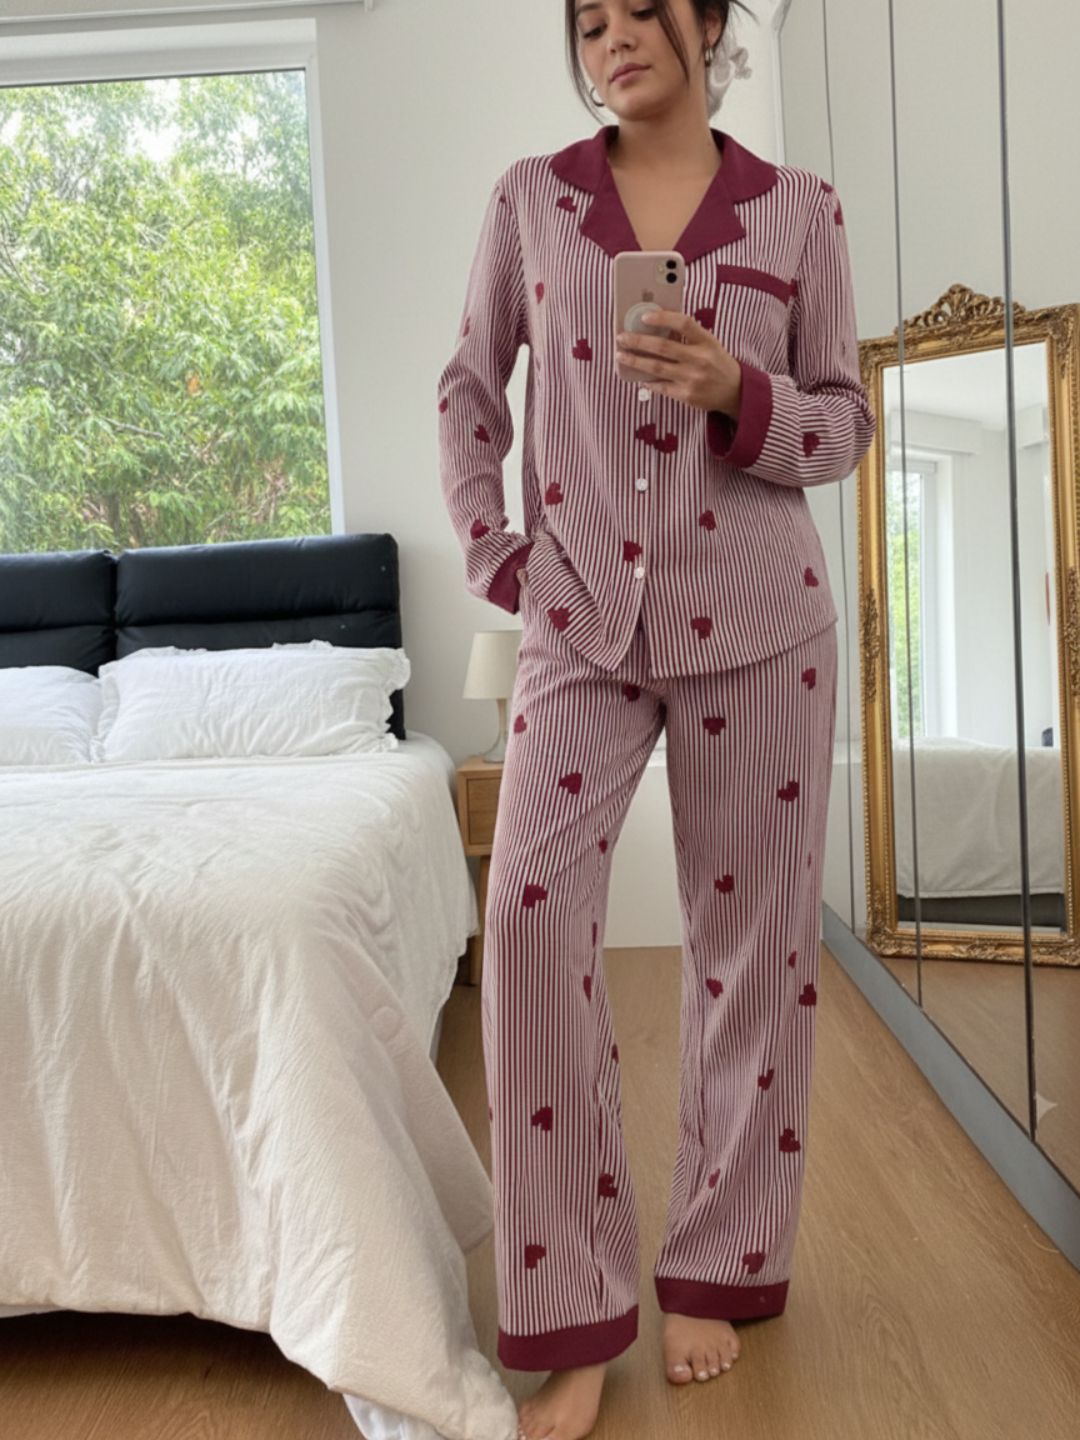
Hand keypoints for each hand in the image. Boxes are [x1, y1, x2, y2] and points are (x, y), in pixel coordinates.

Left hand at [616, 309, 741, 417]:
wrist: (735, 391)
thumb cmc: (717, 363)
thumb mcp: (709, 344)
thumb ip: (688, 336)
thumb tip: (656, 325)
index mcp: (706, 341)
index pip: (683, 323)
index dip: (663, 318)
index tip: (644, 316)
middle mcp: (700, 359)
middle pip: (663, 346)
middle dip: (638, 341)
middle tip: (621, 338)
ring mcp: (692, 379)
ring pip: (657, 368)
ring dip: (635, 360)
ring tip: (621, 355)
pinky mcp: (686, 396)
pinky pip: (660, 386)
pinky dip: (647, 380)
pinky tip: (637, 375)